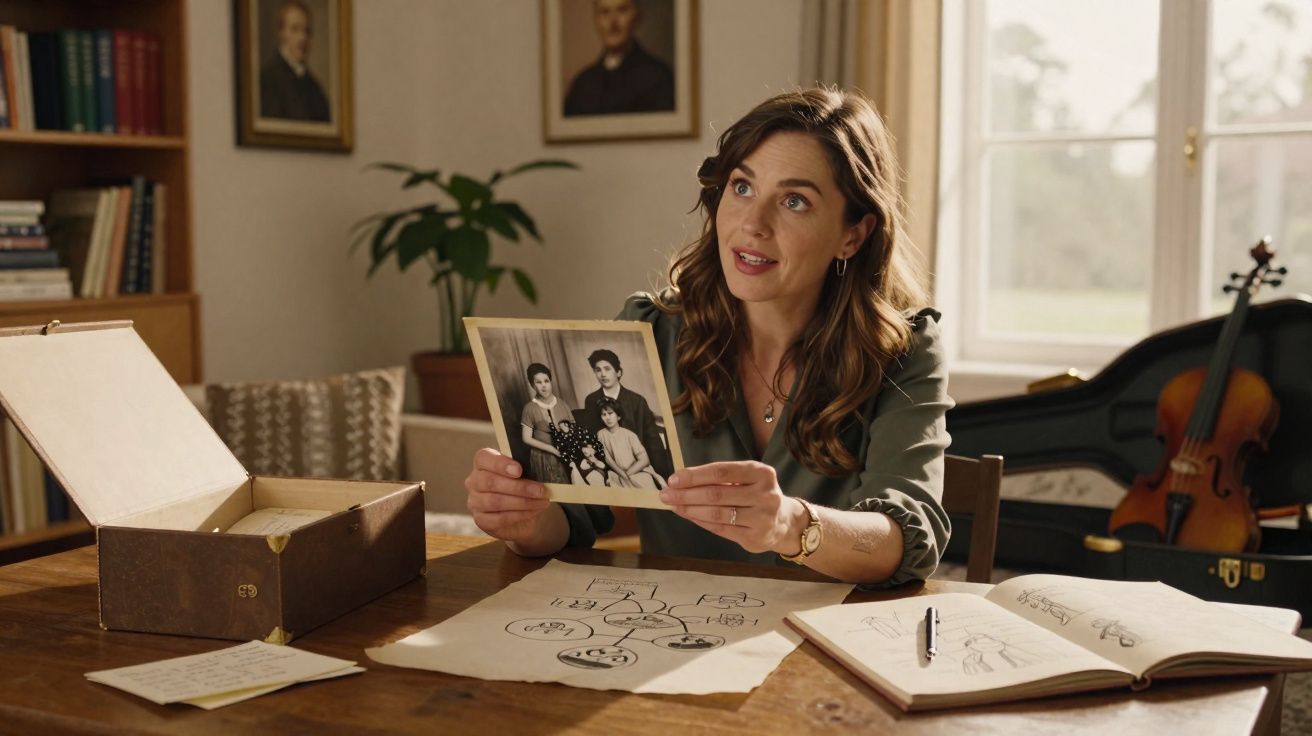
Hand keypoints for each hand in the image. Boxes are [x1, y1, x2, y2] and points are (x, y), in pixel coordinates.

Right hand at [464, 448, 552, 543]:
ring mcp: (475, 502)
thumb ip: (527, 468)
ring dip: (522, 502)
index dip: (500, 464)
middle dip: (518, 486)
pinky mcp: (481, 520)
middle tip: (540, 489)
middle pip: (490, 482)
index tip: (519, 470)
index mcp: (483, 463)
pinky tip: (534, 510)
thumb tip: (541, 468)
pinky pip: (500, 518)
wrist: (523, 514)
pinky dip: (520, 514)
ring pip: (495, 501)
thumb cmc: (522, 486)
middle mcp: (474, 481)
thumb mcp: (525, 473)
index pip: (484, 458)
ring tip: (541, 501)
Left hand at [660, 461, 803, 553]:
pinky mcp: (755, 538)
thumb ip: (721, 478)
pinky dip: (701, 521)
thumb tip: (681, 481)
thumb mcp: (748, 478)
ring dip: (690, 509)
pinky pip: (721, 529)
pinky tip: (688, 515)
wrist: (784, 522)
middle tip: (666, 493)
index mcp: (762, 473)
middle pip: (717, 494)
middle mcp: (765, 495)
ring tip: (674, 505)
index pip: (722, 472)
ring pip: (717, 514)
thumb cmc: (757, 494)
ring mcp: (762, 518)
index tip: (674, 478)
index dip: (695, 475)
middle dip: (687, 494)